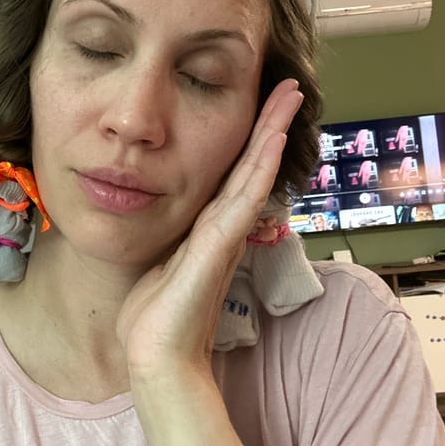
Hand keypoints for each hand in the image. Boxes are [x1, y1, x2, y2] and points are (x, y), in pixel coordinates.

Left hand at [115, 79, 303, 380]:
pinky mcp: (217, 250)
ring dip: (271, 133)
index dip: (250, 138)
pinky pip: (242, 200)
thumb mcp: (159, 261)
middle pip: (251, 166)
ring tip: (289, 96)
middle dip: (270, 124)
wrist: (155, 359)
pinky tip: (269, 140)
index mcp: (208, 229)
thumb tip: (159, 211)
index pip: (234, 173)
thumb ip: (170, 236)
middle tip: (290, 86)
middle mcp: (223, 229)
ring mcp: (224, 238)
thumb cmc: (154, 316)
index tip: (261, 103)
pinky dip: (258, 168)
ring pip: (253, 175)